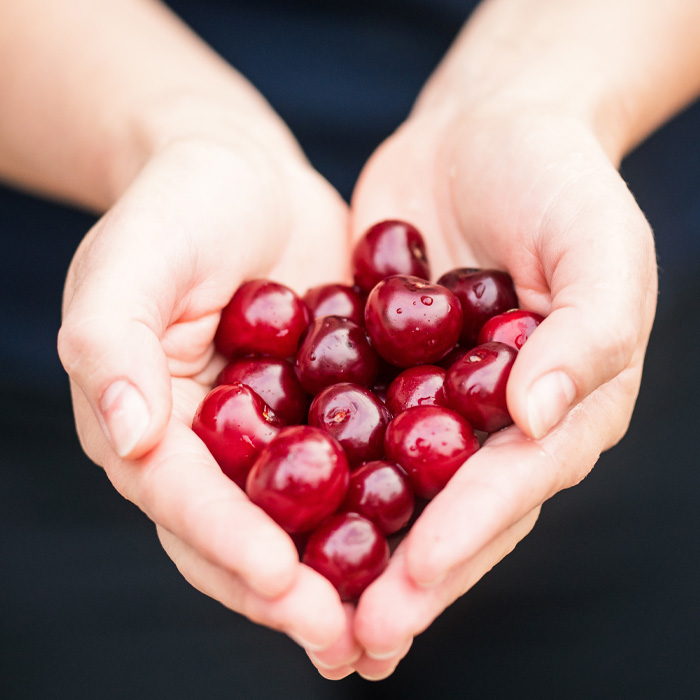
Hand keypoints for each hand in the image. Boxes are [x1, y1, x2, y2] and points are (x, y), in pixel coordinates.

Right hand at [58, 130, 353, 651]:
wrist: (244, 171)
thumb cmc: (177, 205)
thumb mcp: (131, 260)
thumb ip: (112, 343)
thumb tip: (126, 436)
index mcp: (150, 421)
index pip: (180, 497)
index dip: (225, 541)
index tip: (280, 581)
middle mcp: (208, 444)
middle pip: (241, 531)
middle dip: (287, 591)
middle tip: (345, 641)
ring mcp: (269, 432)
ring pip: (301, 517)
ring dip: (340, 573)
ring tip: (389, 624)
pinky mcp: (325, 408)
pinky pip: (353, 466)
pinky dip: (382, 506)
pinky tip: (427, 539)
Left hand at [309, 80, 656, 682]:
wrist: (486, 128)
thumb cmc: (559, 178)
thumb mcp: (600, 245)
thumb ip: (589, 333)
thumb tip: (538, 418)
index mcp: (561, 402)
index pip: (513, 484)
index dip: (467, 535)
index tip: (413, 582)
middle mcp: (497, 417)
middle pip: (452, 509)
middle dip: (407, 574)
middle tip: (354, 636)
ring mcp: (436, 397)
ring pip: (394, 486)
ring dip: (355, 548)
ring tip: (306, 607)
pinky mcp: (382, 367)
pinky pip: (349, 426)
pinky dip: (316, 469)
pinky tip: (267, 510)